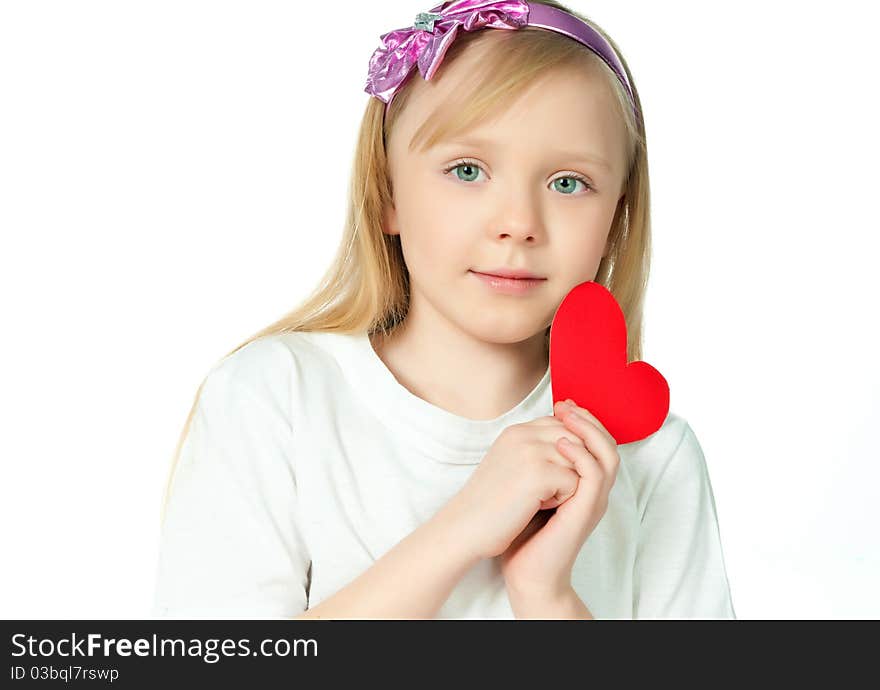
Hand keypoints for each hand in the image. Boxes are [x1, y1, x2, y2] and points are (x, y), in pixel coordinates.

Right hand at [441, 407, 589, 562]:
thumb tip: (571, 445)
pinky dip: (562, 499)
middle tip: (550, 490)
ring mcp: (531, 452)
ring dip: (568, 483)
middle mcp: (523, 434)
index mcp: (516, 431)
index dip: (569, 451)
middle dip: (574, 466)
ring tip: (541, 498)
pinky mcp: (538, 474)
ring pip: (579, 460)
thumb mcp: (510, 465)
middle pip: (576, 439)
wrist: (464, 528)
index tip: (553, 476)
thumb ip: (535, 450)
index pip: (562, 424)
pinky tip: (537, 506)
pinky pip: (575, 481)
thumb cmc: (488, 504)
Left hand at [499, 399, 620, 600]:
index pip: (596, 443)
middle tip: (565, 404)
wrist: (526, 571)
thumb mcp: (530, 489)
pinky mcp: (586, 511)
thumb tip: (527, 433)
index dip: (583, 420)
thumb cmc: (523, 533)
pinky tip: (561, 444)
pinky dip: (582, 455)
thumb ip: (537, 465)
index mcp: (583, 485)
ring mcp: (593, 501)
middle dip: (589, 419)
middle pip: (608, 444)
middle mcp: (593, 491)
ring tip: (566, 415)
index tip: (560, 404)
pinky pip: (594, 476)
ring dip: (589, 431)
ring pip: (607, 456)